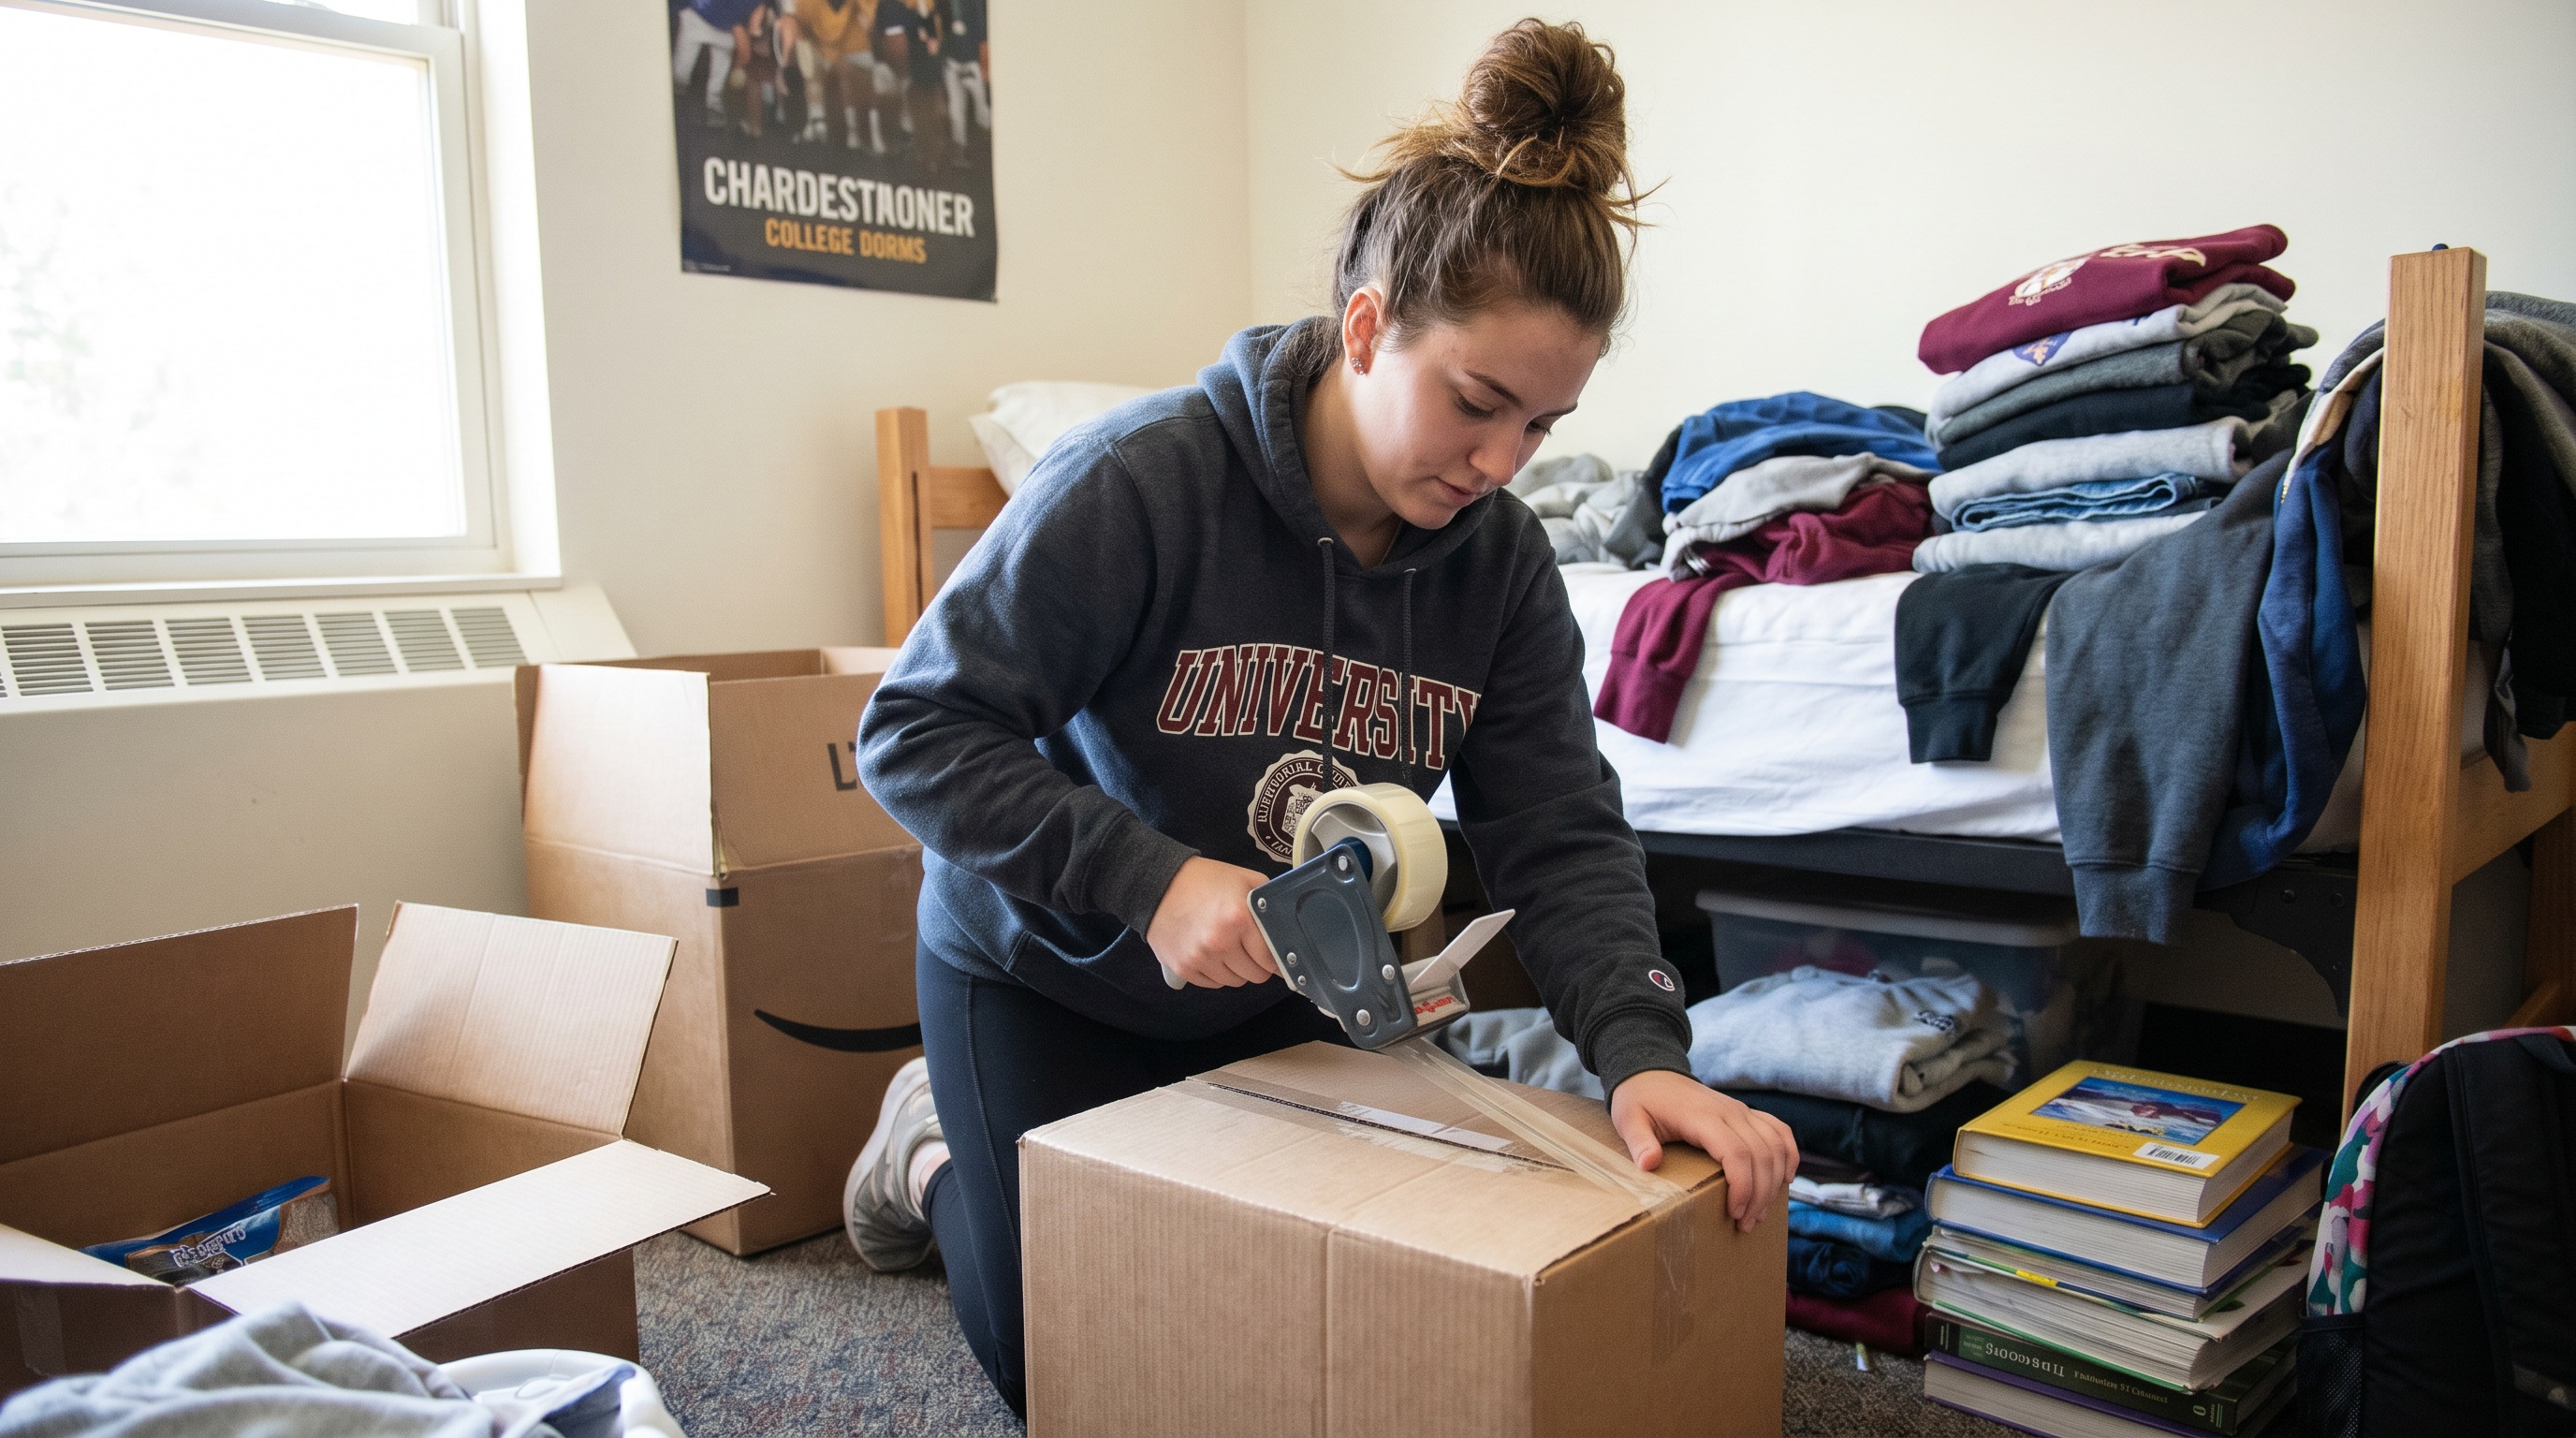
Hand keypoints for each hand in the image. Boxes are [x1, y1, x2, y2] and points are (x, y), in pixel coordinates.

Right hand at [1145, 857, 1277, 987]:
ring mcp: (1200, 958)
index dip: (1276, 960)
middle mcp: (1220, 942)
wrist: (1159, 885)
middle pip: (1255, 975)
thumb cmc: (1206, 881)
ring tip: (1227, 947)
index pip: (1270, 959)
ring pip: (1234, 982)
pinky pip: (1213, 984)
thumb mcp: (1246, 880)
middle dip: (1257, 964)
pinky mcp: (1183, 968)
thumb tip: (1286, 933)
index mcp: (1239, 918)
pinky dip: (1216, 973)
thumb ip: (1270, 905)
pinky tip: (1211, 953)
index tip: (1276, 959)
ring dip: (1236, 969)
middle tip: (1249, 948)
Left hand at [1608, 1070, 1797, 1230]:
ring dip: (1775, 1181)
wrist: (1650, 1072)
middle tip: (1746, 1225)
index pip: (1737, 1153)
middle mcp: (1729, 1112)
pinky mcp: (1745, 1112)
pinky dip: (1789, 1153)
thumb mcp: (1629, 1119)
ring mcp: (1740, 1110)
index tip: (1734, 1214)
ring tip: (1760, 1212)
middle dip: (1760, 1195)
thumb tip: (1649, 1164)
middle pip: (1762, 1155)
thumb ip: (1639, 1142)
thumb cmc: (1639, 1100)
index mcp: (1702, 1117)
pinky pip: (1779, 1130)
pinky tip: (1786, 1178)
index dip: (1743, 1187)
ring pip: (1775, 1145)